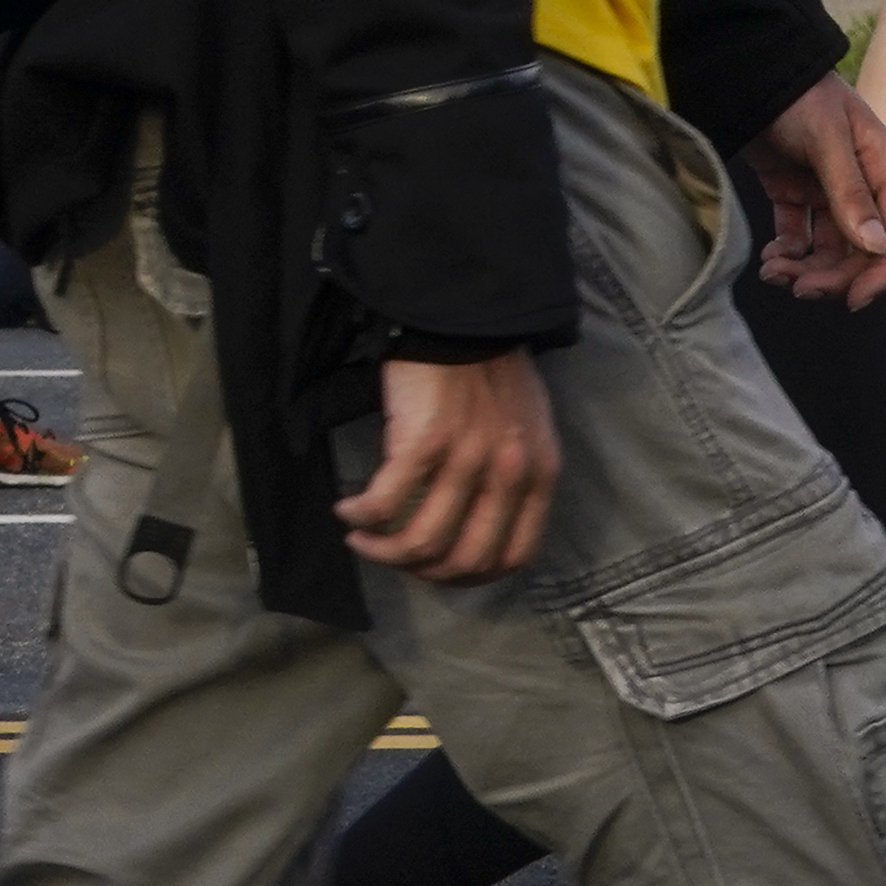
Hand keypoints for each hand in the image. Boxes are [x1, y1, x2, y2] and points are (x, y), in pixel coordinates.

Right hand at [336, 347, 558, 582]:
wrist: (463, 309)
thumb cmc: (492, 362)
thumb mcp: (528, 424)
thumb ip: (517, 472)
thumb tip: (486, 518)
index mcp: (539, 473)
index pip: (512, 556)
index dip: (472, 576)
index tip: (440, 570)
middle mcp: (507, 474)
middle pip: (464, 558)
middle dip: (422, 571)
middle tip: (394, 558)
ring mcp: (465, 459)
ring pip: (422, 540)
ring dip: (385, 551)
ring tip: (362, 540)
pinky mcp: (421, 441)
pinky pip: (385, 500)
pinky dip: (362, 515)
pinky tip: (347, 508)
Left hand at [743, 76, 885, 305]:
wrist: (750, 68)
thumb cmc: (798, 94)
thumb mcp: (827, 138)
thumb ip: (849, 192)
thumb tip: (876, 247)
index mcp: (883, 169)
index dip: (881, 271)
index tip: (853, 299)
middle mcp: (860, 185)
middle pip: (860, 248)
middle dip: (832, 274)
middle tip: (796, 288)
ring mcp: (825, 189)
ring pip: (827, 247)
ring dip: (806, 268)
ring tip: (774, 273)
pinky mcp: (792, 190)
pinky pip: (798, 234)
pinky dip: (787, 252)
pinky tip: (770, 259)